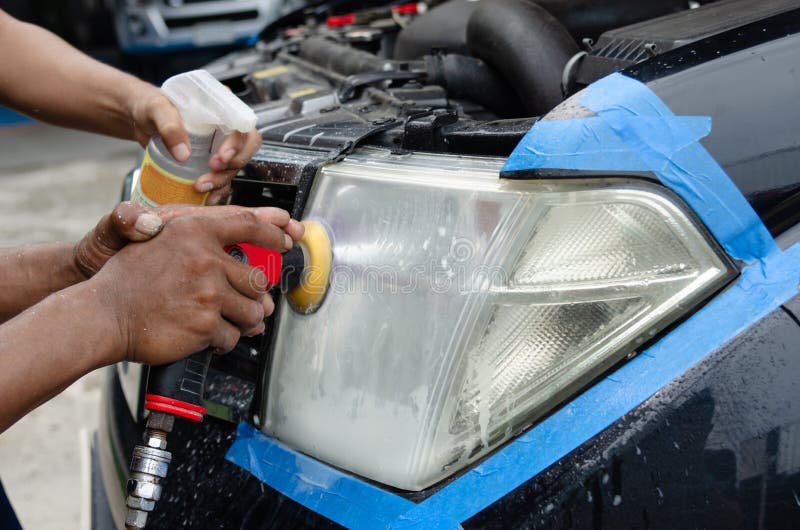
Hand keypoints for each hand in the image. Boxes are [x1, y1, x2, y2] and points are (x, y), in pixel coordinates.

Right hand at [91, 207, 301, 364]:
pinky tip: (207, 337)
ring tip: (226, 322)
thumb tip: (234, 257)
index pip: (248, 225)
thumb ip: (197, 242)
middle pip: (258, 280)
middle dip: (254, 297)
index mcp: (195, 231)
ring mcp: (208, 294)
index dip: (273, 233)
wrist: (103, 314)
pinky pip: (233, 336)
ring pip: (253, 311)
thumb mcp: (158, 240)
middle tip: (242, 304)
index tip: (285, 240)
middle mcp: (206, 260)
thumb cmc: (128, 280)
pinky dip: (224, 341)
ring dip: (243, 321)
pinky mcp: (206, 325)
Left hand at [128, 84, 261, 204]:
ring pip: (234, 165)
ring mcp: (219, 145)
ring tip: (201, 186)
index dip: (237, 143)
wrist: (138, 119)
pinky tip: (208, 197)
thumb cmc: (149, 105)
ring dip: (222, 179)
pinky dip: (218, 190)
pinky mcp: (211, 161)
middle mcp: (224, 125)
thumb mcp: (156, 109)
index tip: (220, 157)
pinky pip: (223, 177)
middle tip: (213, 170)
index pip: (241, 124)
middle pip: (246, 146)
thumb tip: (184, 154)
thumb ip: (170, 126)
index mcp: (219, 106)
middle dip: (233, 163)